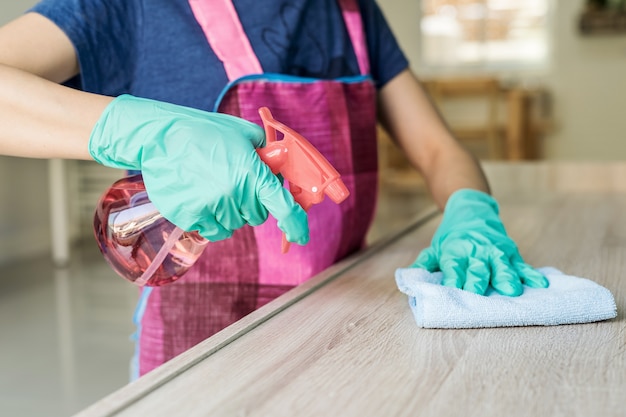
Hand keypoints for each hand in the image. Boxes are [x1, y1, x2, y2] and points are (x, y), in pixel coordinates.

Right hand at [88, 94, 308, 243]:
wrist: (159, 137)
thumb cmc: (204, 131)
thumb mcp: (243, 133)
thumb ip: (267, 152)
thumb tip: (278, 168)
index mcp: (252, 173)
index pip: (282, 207)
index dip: (295, 225)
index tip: (300, 236)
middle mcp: (234, 193)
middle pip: (257, 216)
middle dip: (251, 202)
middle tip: (234, 181)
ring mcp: (211, 207)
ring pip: (235, 225)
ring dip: (230, 212)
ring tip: (212, 186)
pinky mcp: (190, 217)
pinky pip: (214, 231)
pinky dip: (212, 220)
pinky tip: (202, 198)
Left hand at [412, 189, 547, 295]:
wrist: (471, 209)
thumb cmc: (452, 236)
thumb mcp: (435, 247)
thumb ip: (424, 263)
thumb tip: (409, 277)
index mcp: (455, 252)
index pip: (453, 267)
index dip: (453, 278)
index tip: (453, 290)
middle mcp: (476, 251)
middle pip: (477, 268)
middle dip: (478, 280)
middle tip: (480, 293)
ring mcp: (495, 251)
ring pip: (501, 265)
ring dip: (506, 277)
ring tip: (512, 290)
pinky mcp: (510, 251)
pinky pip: (521, 264)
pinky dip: (531, 274)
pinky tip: (540, 284)